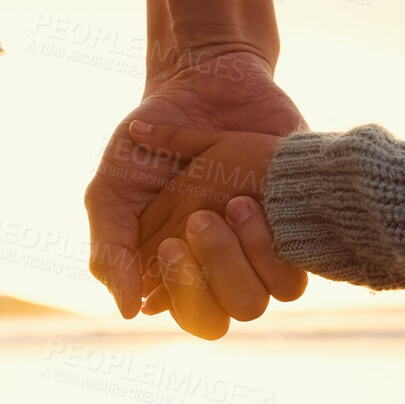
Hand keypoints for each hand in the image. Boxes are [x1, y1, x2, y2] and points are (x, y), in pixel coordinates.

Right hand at [83, 50, 304, 317]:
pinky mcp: (292, 229)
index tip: (171, 246)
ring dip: (237, 255)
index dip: (180, 293)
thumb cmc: (148, 144)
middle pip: (221, 318)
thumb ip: (111, 251)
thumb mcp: (111, 192)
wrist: (202, 85)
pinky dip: (267, 238)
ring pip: (259, 300)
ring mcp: (257, 253)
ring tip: (230, 203)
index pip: (187, 317)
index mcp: (176, 272)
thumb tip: (130, 312)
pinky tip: (250, 197)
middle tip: (196, 221)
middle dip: (208, 273)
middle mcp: (219, 271)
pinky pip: (293, 270)